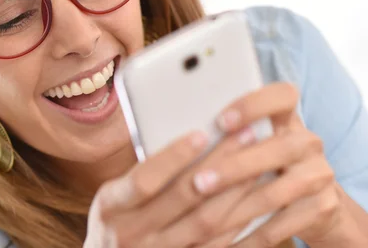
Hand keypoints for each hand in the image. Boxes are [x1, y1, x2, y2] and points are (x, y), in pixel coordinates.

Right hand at [84, 126, 259, 246]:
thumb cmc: (115, 219)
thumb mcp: (114, 194)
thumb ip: (144, 173)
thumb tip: (194, 138)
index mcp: (111, 206)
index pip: (145, 179)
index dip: (174, 157)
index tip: (202, 132)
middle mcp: (130, 233)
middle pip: (184, 197)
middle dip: (218, 163)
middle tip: (243, 135)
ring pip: (206, 222)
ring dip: (235, 191)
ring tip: (256, 163)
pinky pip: (216, 245)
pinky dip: (236, 222)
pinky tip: (251, 200)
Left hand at [189, 83, 346, 246]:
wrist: (314, 201)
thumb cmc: (262, 162)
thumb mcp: (250, 142)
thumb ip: (223, 133)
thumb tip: (164, 131)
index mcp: (286, 116)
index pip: (282, 95)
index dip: (253, 106)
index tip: (221, 122)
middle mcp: (307, 141)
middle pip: (279, 147)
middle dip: (234, 167)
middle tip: (197, 182)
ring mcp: (319, 174)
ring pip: (276, 190)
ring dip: (235, 205)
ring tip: (201, 216)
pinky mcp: (322, 208)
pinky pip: (282, 224)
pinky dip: (250, 236)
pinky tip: (221, 243)